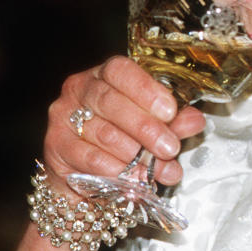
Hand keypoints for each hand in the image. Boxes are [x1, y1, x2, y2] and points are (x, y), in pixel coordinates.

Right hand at [42, 56, 206, 198]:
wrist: (83, 172)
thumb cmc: (122, 137)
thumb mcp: (152, 125)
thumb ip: (173, 121)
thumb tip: (196, 120)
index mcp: (104, 74)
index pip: (120, 70)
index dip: (145, 89)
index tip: (170, 110)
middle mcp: (80, 89)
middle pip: (112, 102)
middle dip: (146, 128)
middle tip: (171, 148)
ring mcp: (63, 116)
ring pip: (103, 133)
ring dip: (136, 156)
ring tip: (160, 170)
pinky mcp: (56, 146)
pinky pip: (89, 158)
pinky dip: (116, 171)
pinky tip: (134, 180)